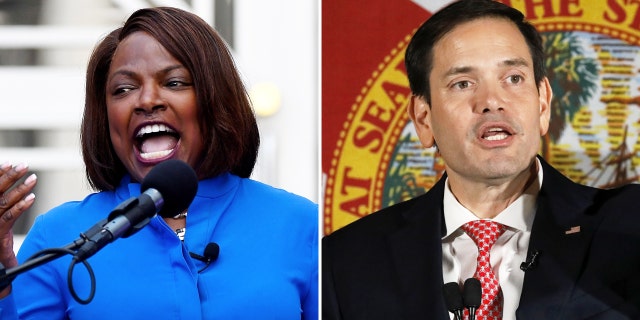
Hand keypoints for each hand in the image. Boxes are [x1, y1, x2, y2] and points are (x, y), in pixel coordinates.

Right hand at [0, 163, 36, 296]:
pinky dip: (20, 207)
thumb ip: (8, 230)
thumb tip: (21, 225)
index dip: (0, 175)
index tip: (10, 163)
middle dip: (11, 177)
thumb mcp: (1, 243)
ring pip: (4, 202)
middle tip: (25, 164)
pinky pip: (9, 217)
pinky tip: (32, 198)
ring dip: (18, 188)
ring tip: (33, 177)